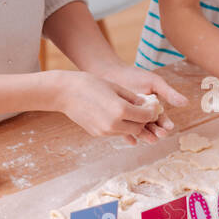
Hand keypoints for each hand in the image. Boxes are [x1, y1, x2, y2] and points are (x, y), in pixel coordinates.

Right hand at [52, 71, 178, 144]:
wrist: (65, 93)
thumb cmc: (90, 84)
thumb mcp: (115, 87)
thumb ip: (132, 98)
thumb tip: (146, 105)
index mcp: (121, 110)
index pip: (145, 116)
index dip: (152, 112)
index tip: (153, 108)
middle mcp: (114, 124)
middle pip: (138, 128)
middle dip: (143, 121)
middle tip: (143, 112)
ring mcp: (105, 131)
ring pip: (127, 132)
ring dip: (132, 124)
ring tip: (129, 113)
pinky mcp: (97, 134)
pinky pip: (114, 132)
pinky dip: (120, 126)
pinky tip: (115, 115)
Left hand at [94, 63, 187, 140]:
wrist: (112, 73)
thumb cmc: (134, 76)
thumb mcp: (154, 82)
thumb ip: (168, 93)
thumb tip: (186, 102)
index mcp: (154, 109)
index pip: (162, 119)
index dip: (166, 123)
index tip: (169, 126)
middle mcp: (144, 116)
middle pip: (152, 127)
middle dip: (157, 131)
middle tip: (160, 134)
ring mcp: (132, 120)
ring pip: (141, 131)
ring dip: (146, 136)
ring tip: (150, 139)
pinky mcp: (120, 122)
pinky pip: (125, 131)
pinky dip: (129, 137)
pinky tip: (132, 140)